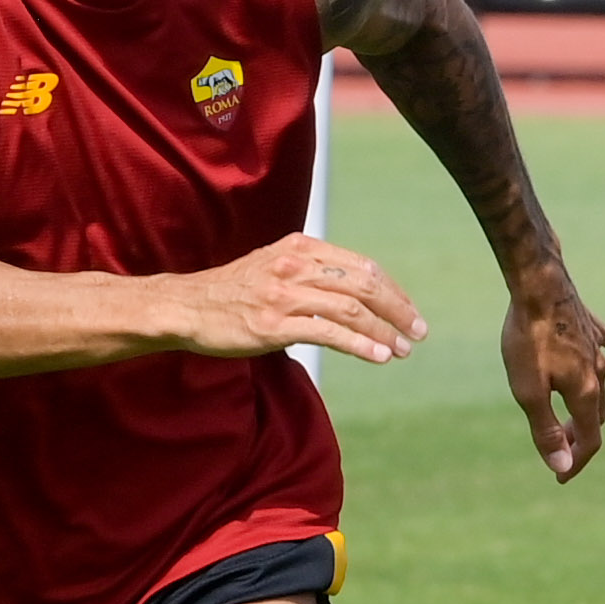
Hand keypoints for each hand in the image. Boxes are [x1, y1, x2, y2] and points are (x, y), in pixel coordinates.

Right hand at [173, 235, 426, 364]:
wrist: (186, 306)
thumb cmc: (234, 290)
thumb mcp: (276, 265)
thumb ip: (314, 271)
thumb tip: (358, 292)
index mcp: (301, 247)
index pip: (363, 266)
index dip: (392, 290)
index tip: (409, 311)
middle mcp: (296, 266)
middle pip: (364, 285)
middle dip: (398, 310)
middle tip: (418, 332)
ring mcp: (284, 295)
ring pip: (352, 309)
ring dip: (385, 331)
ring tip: (402, 349)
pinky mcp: (274, 325)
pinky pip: (329, 333)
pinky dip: (360, 345)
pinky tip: (379, 355)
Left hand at [504, 268, 604, 478]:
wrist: (539, 283)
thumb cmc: (528, 338)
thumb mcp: (528, 391)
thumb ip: (545, 430)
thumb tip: (561, 467)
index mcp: (585, 392)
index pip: (590, 440)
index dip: (575, 462)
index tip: (559, 477)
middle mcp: (599, 372)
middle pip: (595, 415)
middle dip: (578, 436)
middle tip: (556, 446)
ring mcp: (595, 347)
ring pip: (599, 384)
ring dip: (586, 405)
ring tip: (568, 412)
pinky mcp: (588, 324)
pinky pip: (603, 343)